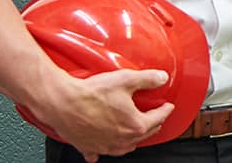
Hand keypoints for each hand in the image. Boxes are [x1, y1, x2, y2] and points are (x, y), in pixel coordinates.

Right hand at [32, 69, 175, 161]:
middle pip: (144, 134)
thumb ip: (147, 79)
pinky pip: (99, 153)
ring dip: (133, 139)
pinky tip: (104, 145)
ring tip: (135, 131)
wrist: (63, 103)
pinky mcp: (89, 147)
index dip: (165, 110)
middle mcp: (122, 140)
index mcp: (135, 125)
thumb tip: (161, 78)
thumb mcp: (126, 80)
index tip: (168, 107)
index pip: (158, 118)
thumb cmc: (91, 94)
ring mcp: (105, 146)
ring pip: (126, 146)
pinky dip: (104, 149)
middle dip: (152, 124)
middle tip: (155, 117)